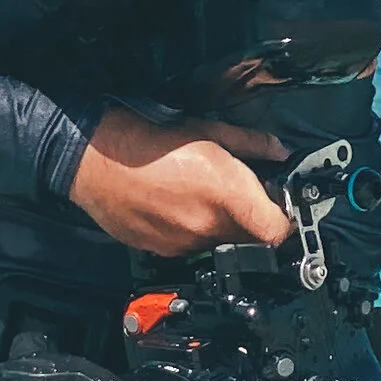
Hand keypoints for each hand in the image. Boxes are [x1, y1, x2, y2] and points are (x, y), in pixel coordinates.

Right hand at [69, 107, 291, 256]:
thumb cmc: (147, 138)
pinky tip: (174, 206)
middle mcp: (208, 225)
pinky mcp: (161, 251)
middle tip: (236, 194)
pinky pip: (189, 246)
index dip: (286, 222)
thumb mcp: (206, 129)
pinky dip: (190, 231)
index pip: (278, 231)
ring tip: (196, 195)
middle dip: (250, 220)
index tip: (283, 209)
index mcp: (226, 193)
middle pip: (250, 239)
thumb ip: (250, 144)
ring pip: (219, 244)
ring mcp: (183, 243)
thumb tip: (278, 152)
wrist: (94, 159)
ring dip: (218, 225)